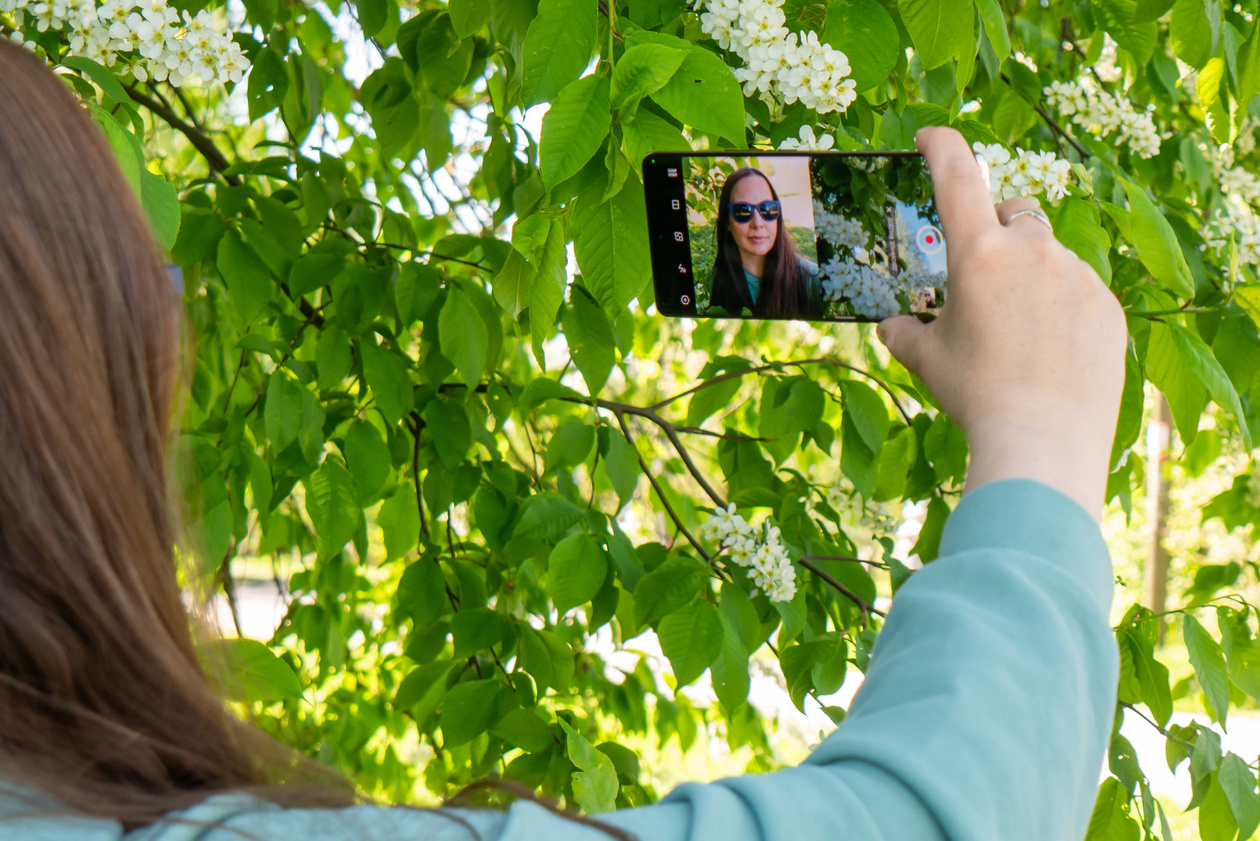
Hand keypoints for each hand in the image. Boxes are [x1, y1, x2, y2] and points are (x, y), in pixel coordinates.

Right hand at [877, 127, 1127, 520]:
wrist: (1043, 440)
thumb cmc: (975, 396)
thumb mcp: (925, 361)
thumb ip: (902, 332)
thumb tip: (891, 326)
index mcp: (978, 253)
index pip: (957, 175)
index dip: (941, 146)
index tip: (929, 136)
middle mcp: (1031, 250)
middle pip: (1014, 213)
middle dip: (997, 230)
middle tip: (982, 275)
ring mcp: (1076, 275)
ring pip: (1049, 255)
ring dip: (1030, 275)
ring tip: (1018, 332)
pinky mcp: (1106, 305)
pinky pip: (1078, 289)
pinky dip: (1060, 306)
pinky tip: (1049, 351)